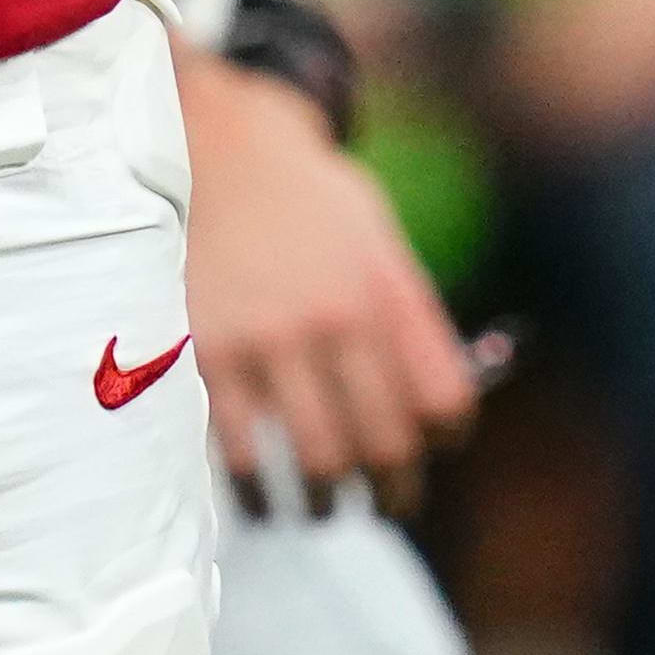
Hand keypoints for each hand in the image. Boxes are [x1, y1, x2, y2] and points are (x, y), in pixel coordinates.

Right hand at [176, 43, 482, 516]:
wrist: (210, 145)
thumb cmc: (302, 196)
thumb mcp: (374, 234)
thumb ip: (403, 315)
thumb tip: (429, 413)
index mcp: (388, 290)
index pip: (444, 402)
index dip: (443, 440)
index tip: (428, 449)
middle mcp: (339, 319)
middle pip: (387, 445)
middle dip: (393, 492)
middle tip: (387, 503)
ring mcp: (273, 341)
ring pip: (320, 462)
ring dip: (329, 503)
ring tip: (324, 509)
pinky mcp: (211, 354)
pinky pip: (242, 452)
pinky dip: (257, 492)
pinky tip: (262, 500)